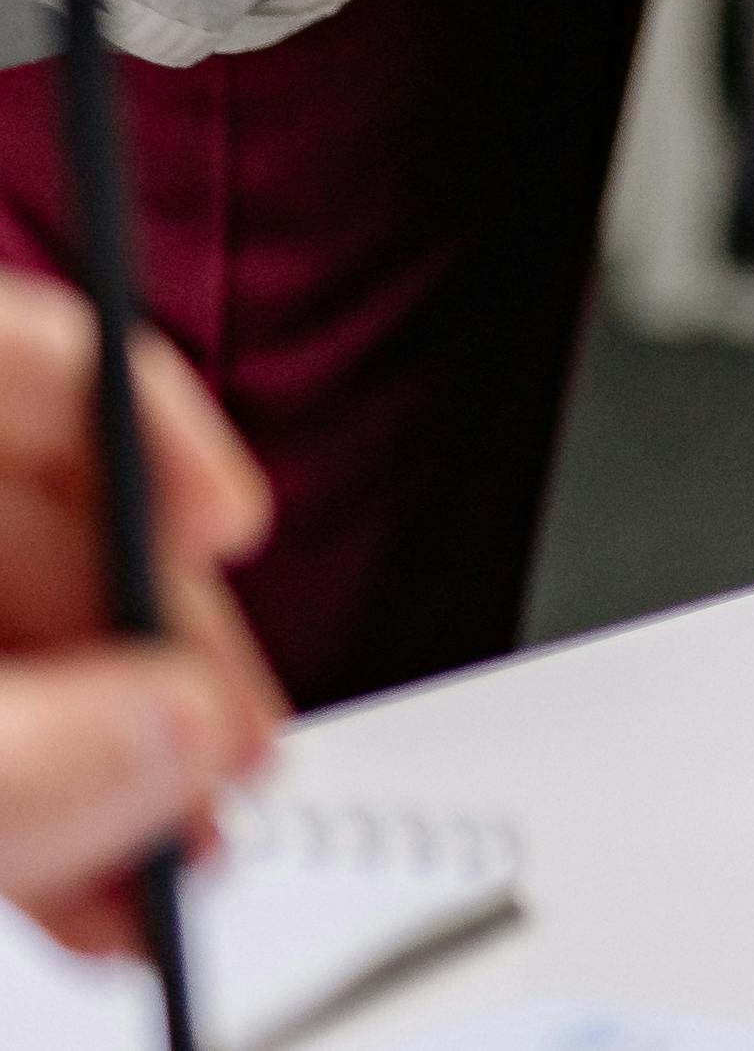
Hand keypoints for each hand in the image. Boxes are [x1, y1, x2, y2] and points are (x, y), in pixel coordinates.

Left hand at [0, 276, 284, 955]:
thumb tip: (183, 737)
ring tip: (178, 860)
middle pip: (37, 518)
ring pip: (18, 644)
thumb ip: (7, 762)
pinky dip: (40, 807)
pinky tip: (95, 891)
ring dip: (114, 753)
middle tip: (237, 761)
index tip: (227, 528)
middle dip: (155, 651)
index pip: (28, 356)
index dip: (146, 427)